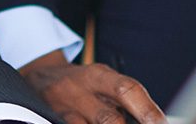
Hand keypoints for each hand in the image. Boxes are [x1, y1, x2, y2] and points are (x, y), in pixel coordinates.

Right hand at [18, 51, 164, 123]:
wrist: (40, 79)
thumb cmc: (83, 85)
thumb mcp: (104, 83)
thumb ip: (127, 101)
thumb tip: (155, 120)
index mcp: (100, 75)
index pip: (128, 90)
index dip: (148, 111)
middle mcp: (81, 90)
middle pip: (109, 119)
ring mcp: (65, 109)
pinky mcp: (52, 120)